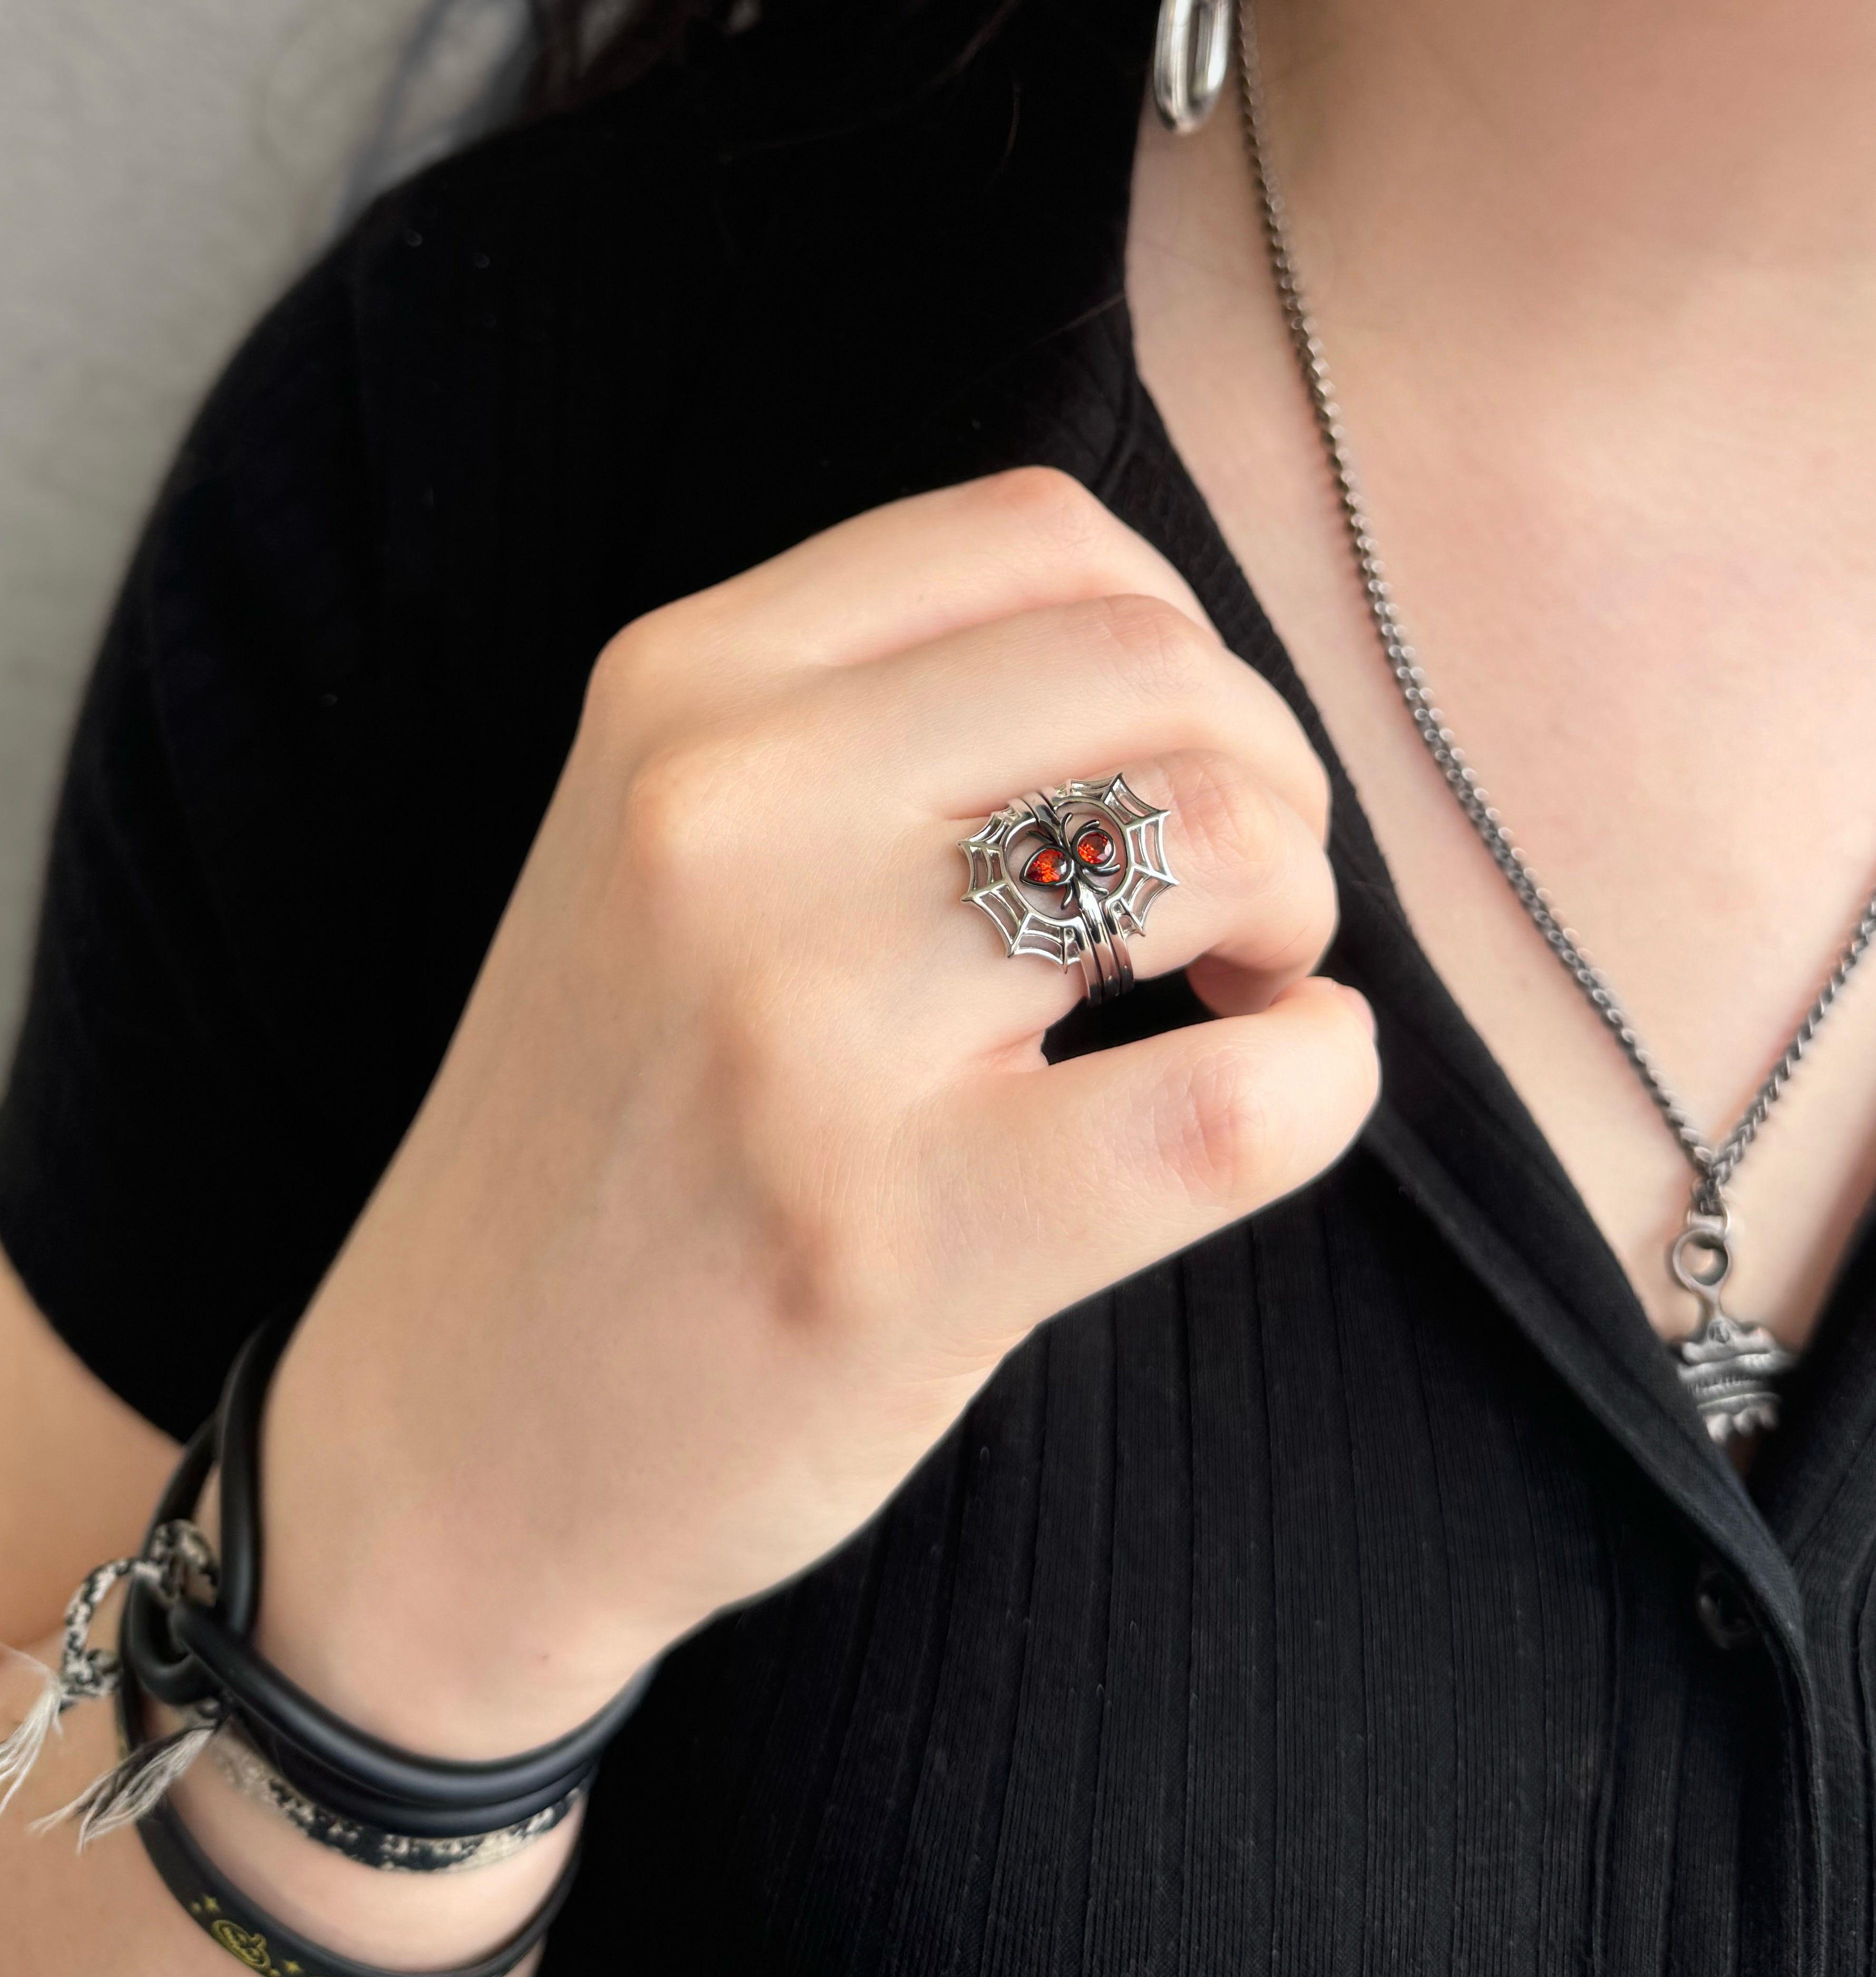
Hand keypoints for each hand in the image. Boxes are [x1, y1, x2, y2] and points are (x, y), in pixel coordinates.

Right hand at [257, 470, 1377, 1755]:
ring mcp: (802, 1022)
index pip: (1037, 535)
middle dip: (1267, 770)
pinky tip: (1287, 1083)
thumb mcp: (666, 838)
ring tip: (1246, 986)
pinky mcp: (895, 1233)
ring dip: (1296, 900)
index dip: (1179, 634)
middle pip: (1150, 662)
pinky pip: (1233, 1101)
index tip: (1173, 762)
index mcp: (677, 689)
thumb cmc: (624, 1122)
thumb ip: (871, 712)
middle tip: (1244, 900)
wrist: (449, 1441)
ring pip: (1211, 835)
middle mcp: (722, 813)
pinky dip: (1324, 1075)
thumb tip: (1177, 665)